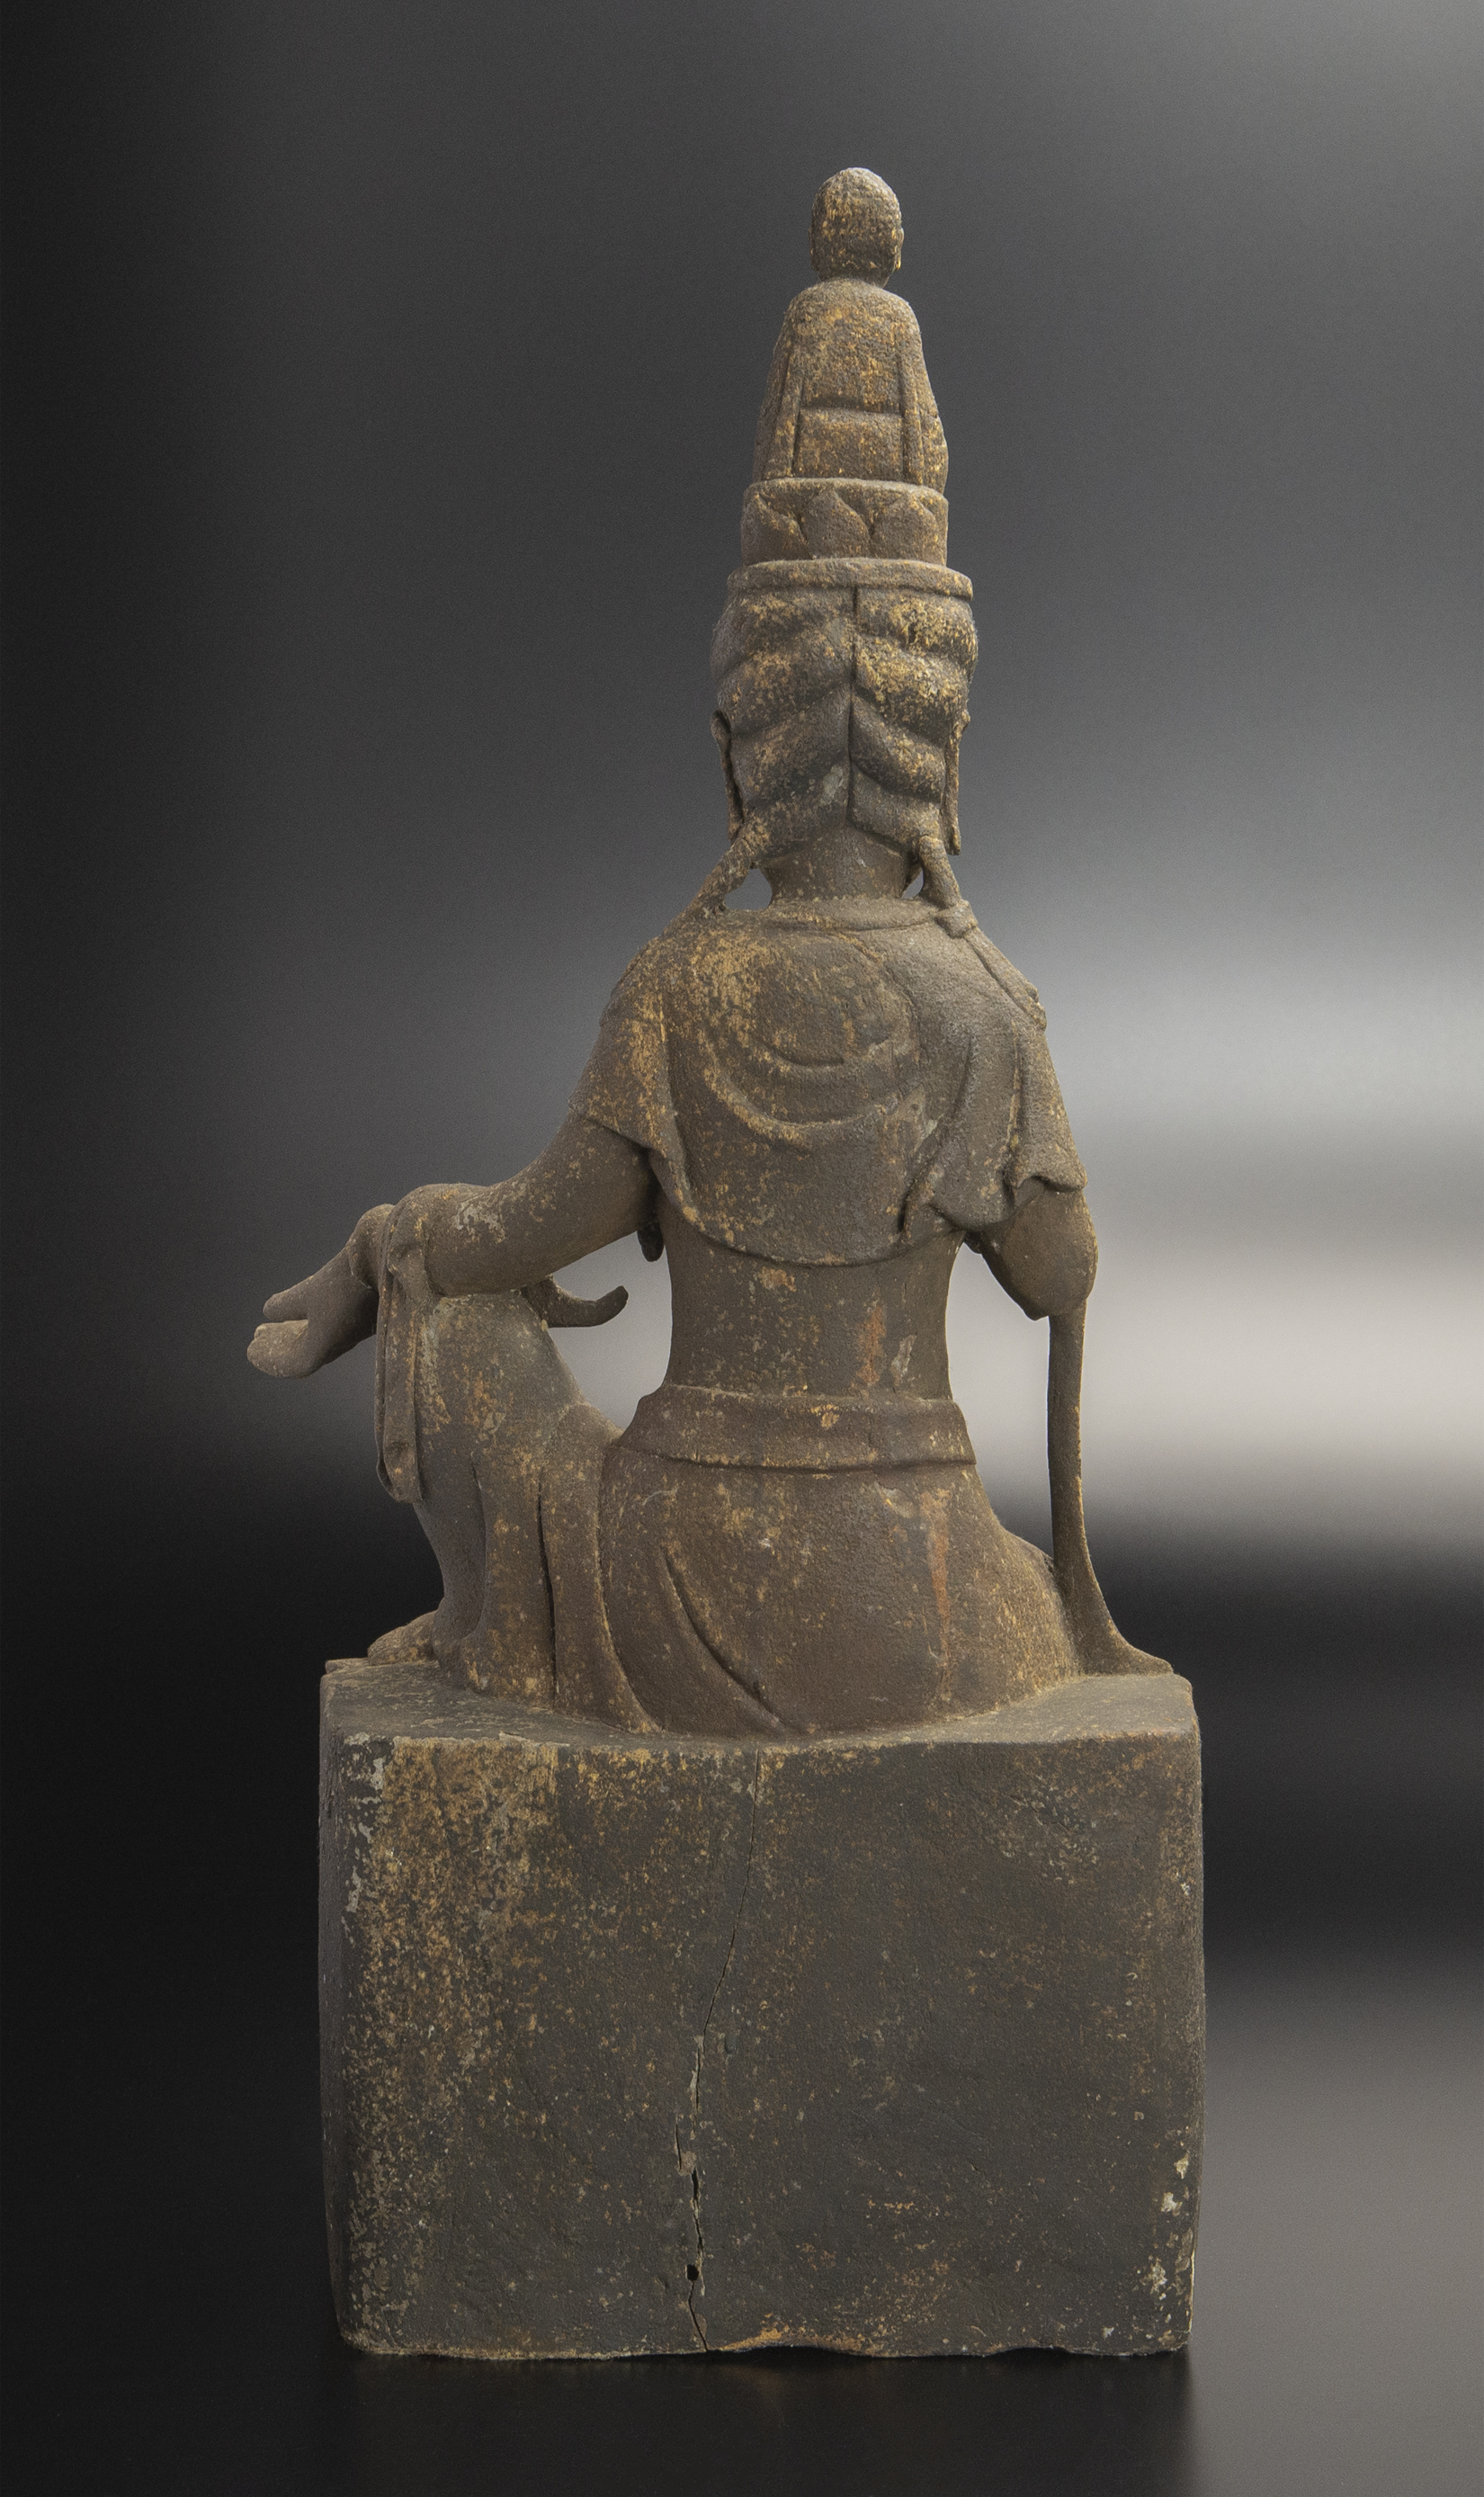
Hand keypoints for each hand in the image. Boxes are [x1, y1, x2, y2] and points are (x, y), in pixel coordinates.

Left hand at [248, 1245, 378, 1378]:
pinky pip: (326, 1324)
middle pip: (304, 1351)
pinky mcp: (361, 1311)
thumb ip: (286, 1305)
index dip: (271, 1361)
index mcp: (327, 1345)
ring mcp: (352, 1327)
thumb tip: (268, 1311)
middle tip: (258, 1335)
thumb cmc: (348, 1280)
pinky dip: (307, 1319)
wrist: (390, 1259)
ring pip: (316, 1337)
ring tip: (271, 1323)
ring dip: (291, 1331)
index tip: (250, 1350)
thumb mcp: (310, 1291)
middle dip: (279, 1345)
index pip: (295, 1364)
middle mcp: (340, 1341)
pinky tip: (300, 1305)